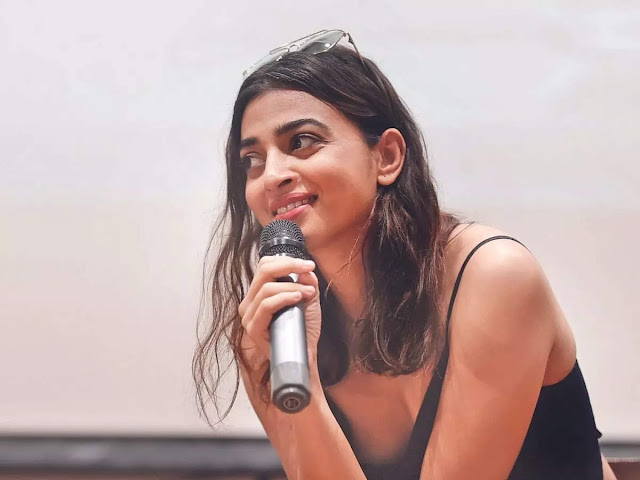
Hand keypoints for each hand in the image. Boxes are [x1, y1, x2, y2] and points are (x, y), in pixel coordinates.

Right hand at [237, 256, 321, 406]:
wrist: (304, 358)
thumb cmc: (303, 331)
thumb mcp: (308, 301)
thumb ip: (307, 283)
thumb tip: (306, 269)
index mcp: (258, 294)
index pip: (264, 266)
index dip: (286, 260)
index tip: (308, 264)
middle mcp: (250, 303)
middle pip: (263, 271)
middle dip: (289, 266)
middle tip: (309, 268)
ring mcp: (249, 317)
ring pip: (266, 288)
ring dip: (291, 286)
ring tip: (308, 292)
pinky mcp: (253, 329)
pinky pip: (266, 306)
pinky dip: (283, 298)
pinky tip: (298, 298)